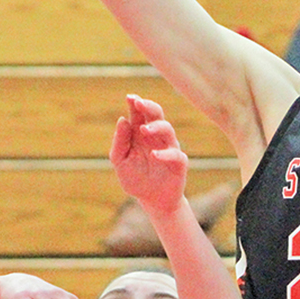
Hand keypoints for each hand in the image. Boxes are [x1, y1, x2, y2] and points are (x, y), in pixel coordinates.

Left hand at [109, 94, 188, 218]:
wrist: (151, 200)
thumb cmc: (136, 178)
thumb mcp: (120, 161)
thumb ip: (120, 142)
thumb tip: (123, 120)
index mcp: (141, 134)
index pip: (140, 114)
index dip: (136, 104)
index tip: (130, 98)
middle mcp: (156, 138)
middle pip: (157, 115)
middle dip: (149, 107)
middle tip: (139, 103)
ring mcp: (169, 149)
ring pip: (168, 130)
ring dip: (157, 127)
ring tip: (144, 129)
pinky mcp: (179, 164)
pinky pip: (176, 154)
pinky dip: (166, 153)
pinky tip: (155, 155)